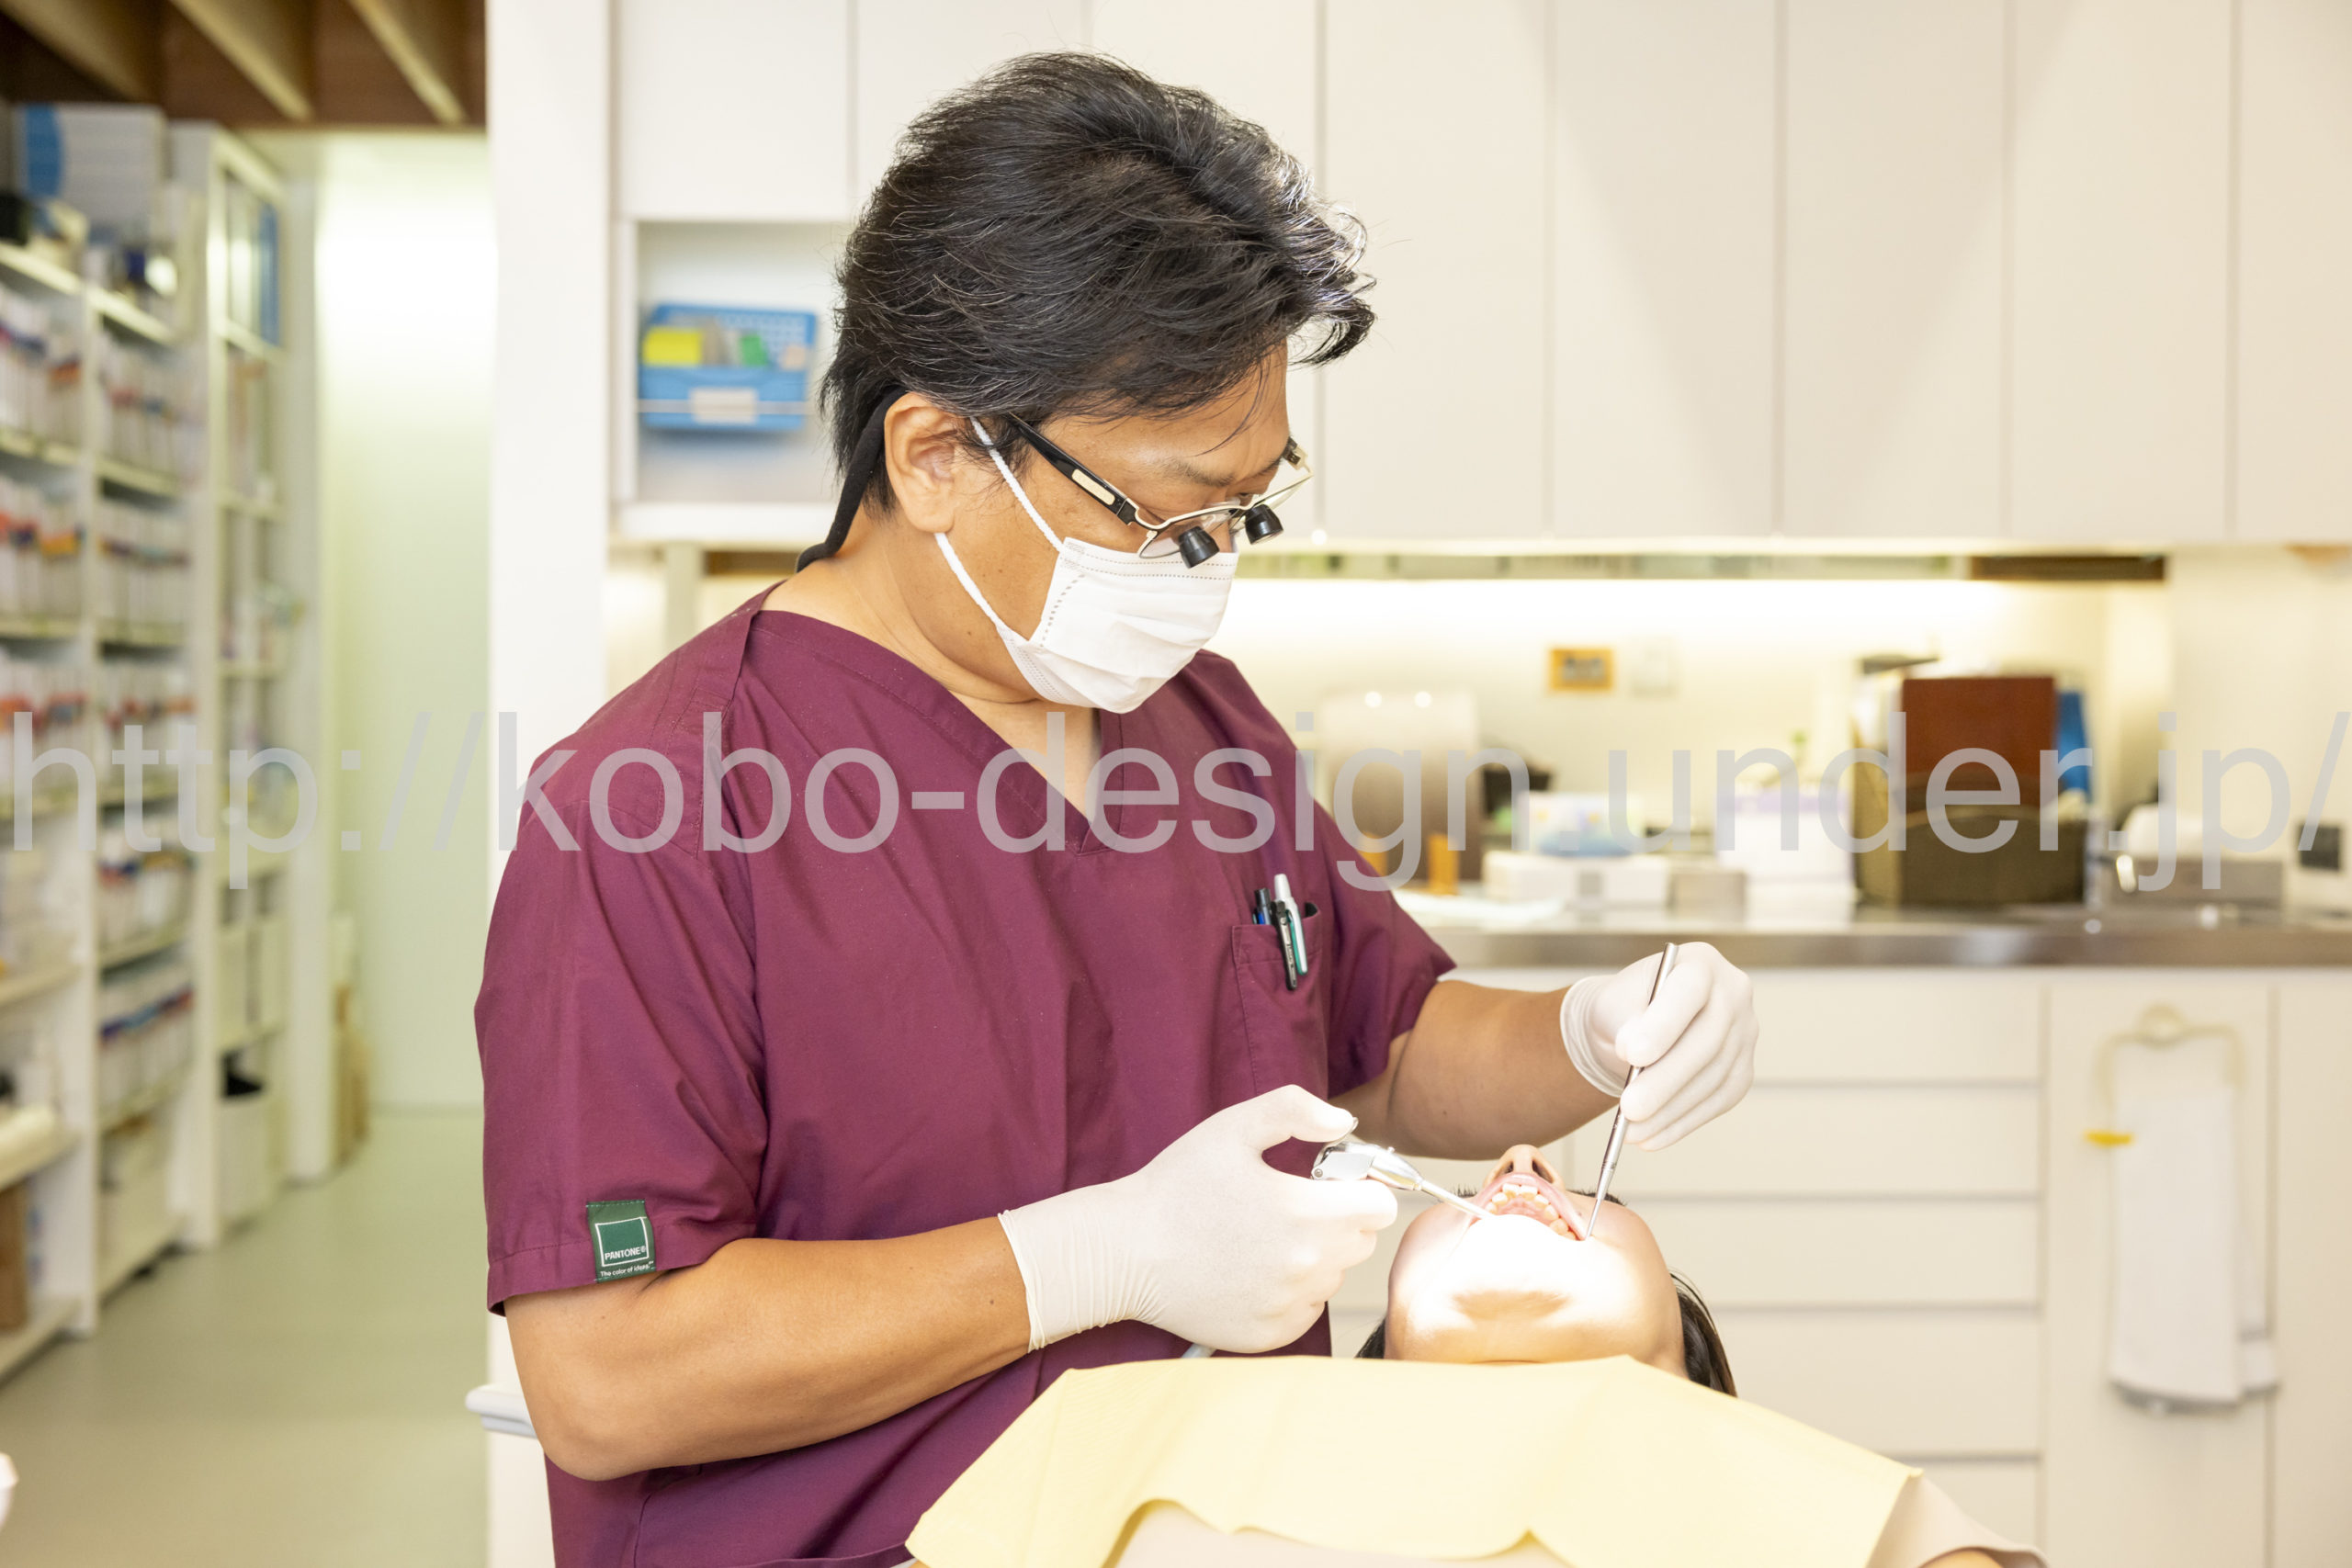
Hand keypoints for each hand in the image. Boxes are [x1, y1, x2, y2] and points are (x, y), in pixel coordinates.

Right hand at [995, 1086, 1397, 1353]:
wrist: (1125, 1252)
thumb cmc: (1176, 1186)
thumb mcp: (1232, 1127)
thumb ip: (1296, 1109)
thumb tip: (1344, 1123)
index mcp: (1307, 1215)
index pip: (1380, 1206)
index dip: (1359, 1186)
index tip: (1328, 1181)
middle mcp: (1306, 1268)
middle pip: (1360, 1241)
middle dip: (1337, 1218)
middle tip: (1288, 1204)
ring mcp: (1289, 1307)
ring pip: (1332, 1276)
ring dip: (1313, 1255)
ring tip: (1262, 1236)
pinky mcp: (1270, 1335)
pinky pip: (1306, 1309)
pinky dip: (1291, 1290)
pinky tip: (1252, 1269)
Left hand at [1562, 942, 1756, 1148]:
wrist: (1636, 1028)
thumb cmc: (1623, 1010)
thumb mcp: (1612, 1004)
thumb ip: (1622, 1019)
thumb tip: (1633, 1051)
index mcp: (1701, 962)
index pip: (1689, 989)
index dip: (1664, 1024)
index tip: (1631, 1054)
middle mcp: (1734, 993)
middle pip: (1706, 1041)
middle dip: (1664, 1080)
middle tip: (1629, 1109)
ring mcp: (1745, 1033)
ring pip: (1712, 1077)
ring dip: (1670, 1109)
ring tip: (1631, 1130)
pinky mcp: (1742, 1070)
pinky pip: (1717, 1101)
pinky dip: (1682, 1123)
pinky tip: (1652, 1138)